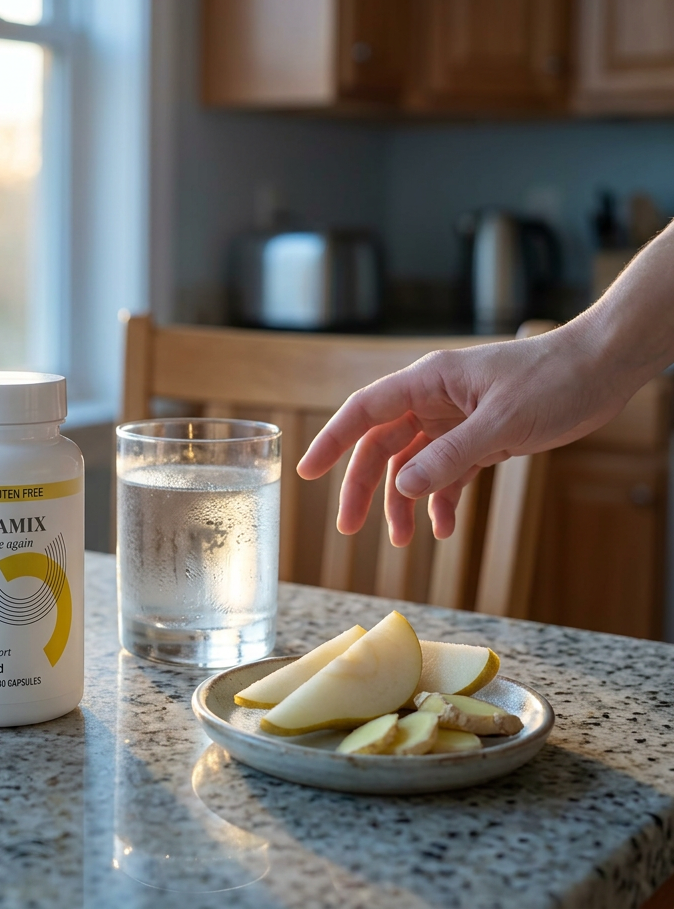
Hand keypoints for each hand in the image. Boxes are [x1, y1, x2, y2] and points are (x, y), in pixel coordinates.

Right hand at [296, 323, 625, 545]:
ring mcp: (455, 420)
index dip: (332, 441)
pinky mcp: (478, 438)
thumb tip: (403, 488)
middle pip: (382, 446)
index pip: (365, 411)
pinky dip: (441, 500)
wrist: (603, 369)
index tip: (307, 473)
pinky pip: (446, 473)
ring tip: (404, 541)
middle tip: (349, 528)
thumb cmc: (554, 380)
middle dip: (363, 488)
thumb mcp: (501, 424)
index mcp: (428, 381)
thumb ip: (449, 457)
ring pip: (412, 465)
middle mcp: (434, 400)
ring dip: (404, 502)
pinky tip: (443, 528)